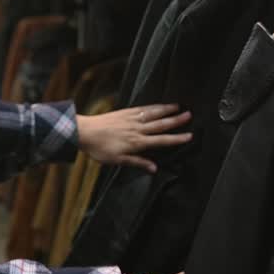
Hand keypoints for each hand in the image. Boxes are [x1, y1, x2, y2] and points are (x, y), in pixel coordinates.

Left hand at [76, 104, 191, 173]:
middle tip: (190, 115)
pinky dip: (152, 106)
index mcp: (137, 142)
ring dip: (166, 110)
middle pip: (161, 124)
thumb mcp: (118, 161)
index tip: (189, 135)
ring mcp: (131, 119)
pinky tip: (158, 105)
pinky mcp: (125, 112)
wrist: (84, 131)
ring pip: (153, 113)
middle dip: (176, 120)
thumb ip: (138, 163)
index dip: (176, 139)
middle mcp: (137, 129)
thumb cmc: (99, 149)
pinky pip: (142, 108)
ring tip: (178, 106)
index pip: (161, 141)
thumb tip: (154, 168)